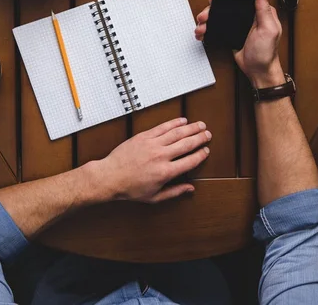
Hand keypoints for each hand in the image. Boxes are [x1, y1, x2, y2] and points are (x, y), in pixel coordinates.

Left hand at [93, 118, 210, 203]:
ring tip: (200, 125)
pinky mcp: (144, 136)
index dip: (201, 154)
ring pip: (177, 133)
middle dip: (200, 138)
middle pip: (187, 144)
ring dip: (191, 128)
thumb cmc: (130, 189)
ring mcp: (152, 144)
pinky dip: (174, 123)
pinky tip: (182, 120)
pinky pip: (162, 127)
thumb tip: (191, 189)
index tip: (206, 150)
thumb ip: (174, 192)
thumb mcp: (154, 197)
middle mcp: (161, 156)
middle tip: (208, 134)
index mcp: (166, 172)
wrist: (109, 177)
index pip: (190, 160)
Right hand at [194, 0, 284, 86]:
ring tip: (201, 27)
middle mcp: (248, 17)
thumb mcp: (268, 29)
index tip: (216, 0)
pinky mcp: (231, 35)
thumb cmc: (266, 53)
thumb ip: (264, 10)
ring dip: (208, 21)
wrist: (258, 71)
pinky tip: (203, 32)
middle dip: (213, 11)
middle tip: (204, 16)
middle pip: (227, 8)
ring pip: (220, 18)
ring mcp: (239, 26)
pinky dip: (209, 30)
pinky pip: (218, 28)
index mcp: (259, 13)